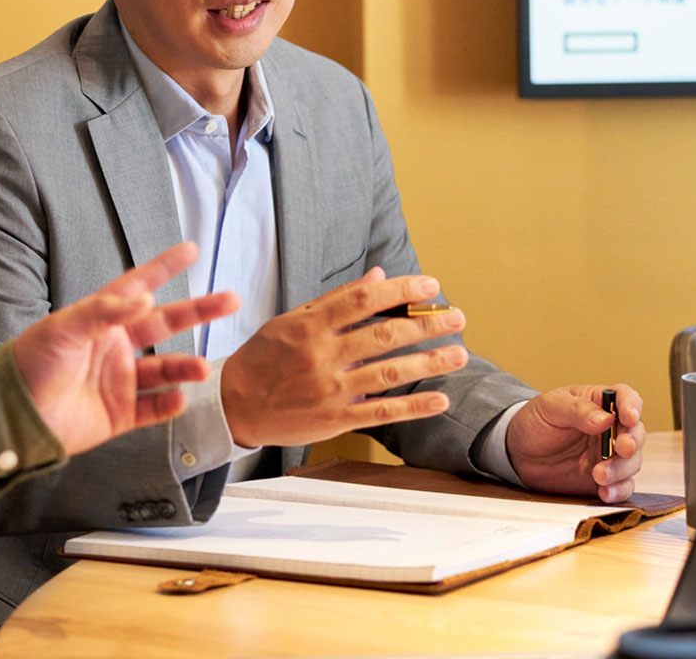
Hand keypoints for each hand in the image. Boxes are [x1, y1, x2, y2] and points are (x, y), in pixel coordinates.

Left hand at [11, 242, 238, 455]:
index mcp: (101, 320)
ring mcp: (119, 380)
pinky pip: (154, 407)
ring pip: (165, 368)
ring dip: (186, 367)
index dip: (163, 267)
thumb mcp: (64, 328)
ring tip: (202, 368)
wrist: (14, 415)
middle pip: (165, 324)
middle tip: (229, 300)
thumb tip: (145, 298)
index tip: (190, 250)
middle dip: (197, 312)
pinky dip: (170, 403)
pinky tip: (179, 398)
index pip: (138, 286)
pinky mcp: (119, 413)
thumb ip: (105, 311)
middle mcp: (115, 346)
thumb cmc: (29, 364)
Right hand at [219, 267, 469, 447]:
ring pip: (389, 373)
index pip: (363, 300)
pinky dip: (414, 407)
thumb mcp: (292, 320)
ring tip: (459, 354)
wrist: (236, 403)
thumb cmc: (265, 357)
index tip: (430, 284)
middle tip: (457, 317)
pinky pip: (382, 413)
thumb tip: (378, 277)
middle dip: (426, 325)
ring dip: (429, 363)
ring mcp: (330, 389)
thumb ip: (335, 300)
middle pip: (383, 335)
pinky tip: (440, 399)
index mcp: (310, 326)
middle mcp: (321, 355)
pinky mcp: (335, 418)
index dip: (400, 290)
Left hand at [505, 384, 646, 502]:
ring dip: (621, 469)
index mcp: (598, 402)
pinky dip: (618, 490)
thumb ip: (576, 410)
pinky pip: (623, 486)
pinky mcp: (607, 478)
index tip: (629, 417)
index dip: (632, 405)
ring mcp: (610, 454)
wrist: (519, 452)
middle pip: (636, 432)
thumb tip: (605, 419)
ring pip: (632, 462)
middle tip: (622, 449)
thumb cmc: (535, 422)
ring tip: (598, 476)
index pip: (625, 397)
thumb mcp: (549, 407)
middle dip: (632, 441)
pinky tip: (605, 492)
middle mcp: (611, 428)